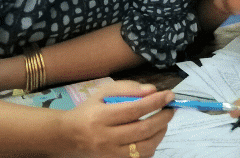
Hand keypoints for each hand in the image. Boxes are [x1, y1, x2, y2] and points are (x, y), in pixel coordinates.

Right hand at [59, 81, 173, 157]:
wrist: (69, 137)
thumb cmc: (89, 111)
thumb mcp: (103, 93)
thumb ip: (128, 88)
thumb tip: (152, 90)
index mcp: (101, 116)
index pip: (135, 109)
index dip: (156, 102)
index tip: (169, 95)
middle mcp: (106, 137)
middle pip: (142, 130)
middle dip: (162, 118)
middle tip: (170, 109)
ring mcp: (110, 154)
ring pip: (144, 148)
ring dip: (160, 134)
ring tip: (163, 122)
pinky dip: (151, 146)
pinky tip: (152, 135)